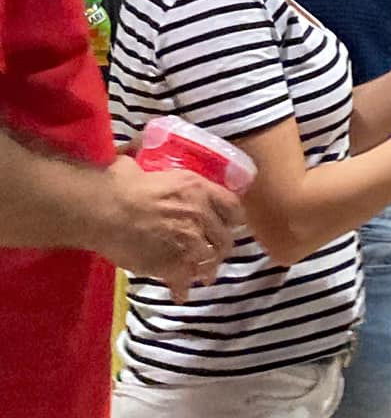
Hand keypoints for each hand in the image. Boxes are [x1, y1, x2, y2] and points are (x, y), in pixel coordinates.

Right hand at [96, 157, 243, 302]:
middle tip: (214, 253)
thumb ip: (152, 165)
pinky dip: (182, 289)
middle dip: (221, 247)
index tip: (229, 224)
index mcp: (198, 188)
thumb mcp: (146, 165)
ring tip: (203, 277)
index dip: (232, 218)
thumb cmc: (120, 182)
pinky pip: (184, 281)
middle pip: (225, 238)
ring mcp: (189, 242)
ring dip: (206, 270)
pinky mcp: (172, 265)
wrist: (103, 209)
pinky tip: (180, 294)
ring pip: (209, 262)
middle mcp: (200, 215)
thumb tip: (138, 151)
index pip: (233, 207)